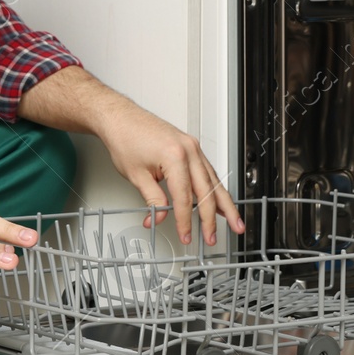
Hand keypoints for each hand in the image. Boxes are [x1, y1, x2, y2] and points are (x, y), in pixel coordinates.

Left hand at [95, 103, 244, 245]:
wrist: (120, 117)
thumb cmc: (125, 138)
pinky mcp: (191, 147)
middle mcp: (189, 150)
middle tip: (213, 237)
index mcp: (175, 157)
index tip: (186, 235)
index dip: (186, 221)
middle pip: (207, 191)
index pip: (185, 198)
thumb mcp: (136, 176)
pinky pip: (208, 171)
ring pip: (214, 181)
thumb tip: (160, 216)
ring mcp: (193, 147)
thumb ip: (153, 200)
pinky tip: (220, 201)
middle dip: (212, 218)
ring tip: (233, 222)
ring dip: (223, 204)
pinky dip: (215, 188)